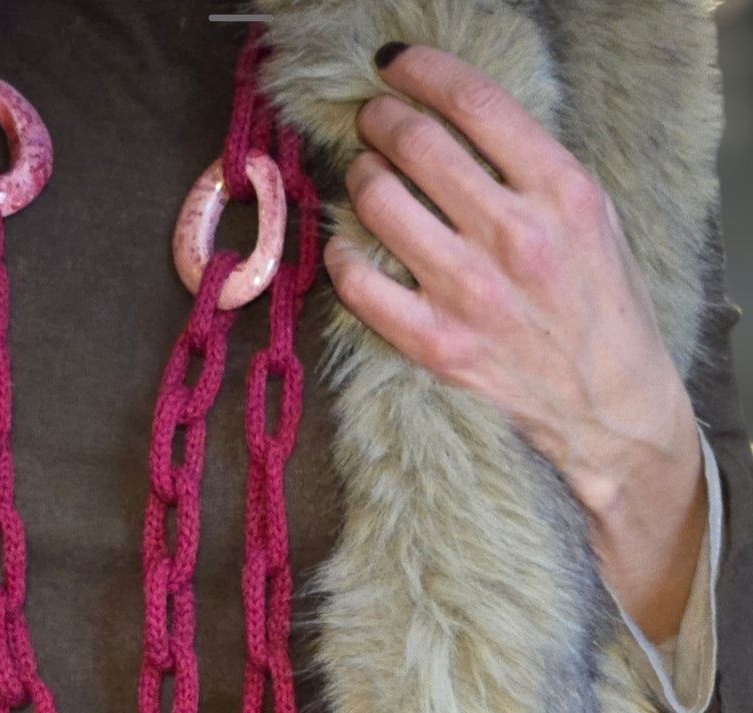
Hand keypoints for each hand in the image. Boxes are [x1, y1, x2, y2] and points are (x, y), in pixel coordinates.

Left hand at [323, 45, 707, 644]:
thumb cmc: (599, 309)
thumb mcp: (590, 220)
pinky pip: (361, 284)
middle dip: (381, 120)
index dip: (420, 70)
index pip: (474, 101)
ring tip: (366, 180)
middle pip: (416, 143)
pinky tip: (347, 250)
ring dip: (360, 179)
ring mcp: (473, 293)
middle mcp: (516, 236)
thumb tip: (455, 126)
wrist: (609, 406)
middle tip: (374, 123)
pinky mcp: (439, 345)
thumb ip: (529, 170)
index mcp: (561, 192)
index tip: (395, 66)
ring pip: (380, 201)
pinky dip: (342, 257)